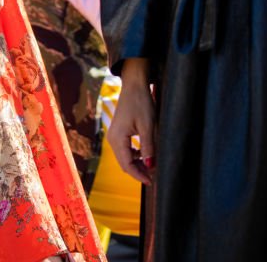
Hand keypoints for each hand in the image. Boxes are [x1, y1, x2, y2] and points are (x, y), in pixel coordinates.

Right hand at [108, 64, 156, 185]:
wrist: (134, 85)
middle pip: (124, 163)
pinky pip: (125, 149)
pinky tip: (146, 154)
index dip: (139, 176)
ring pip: (125, 157)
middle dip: (138, 171)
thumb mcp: (148, 126)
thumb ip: (148, 147)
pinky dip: (135, 155)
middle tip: (154, 176)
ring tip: (152, 166)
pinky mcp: (118, 132)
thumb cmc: (141, 103)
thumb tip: (150, 167)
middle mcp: (112, 139)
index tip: (152, 182)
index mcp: (117, 138)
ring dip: (137, 164)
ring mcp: (114, 135)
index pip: (127, 165)